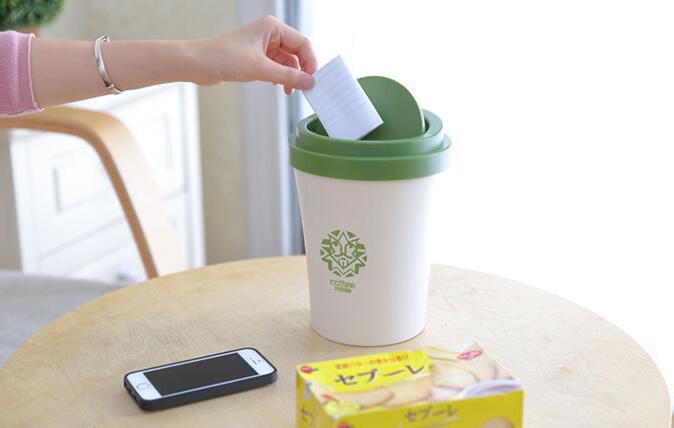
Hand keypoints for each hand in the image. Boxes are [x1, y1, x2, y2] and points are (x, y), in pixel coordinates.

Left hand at [189, 15, 317, 93]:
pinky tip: (280, 88)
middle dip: (301, 71)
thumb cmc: (225, 58)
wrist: (198, 64)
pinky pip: (277, 68)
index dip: (310, 62)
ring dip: (291, 77)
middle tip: (305, 88)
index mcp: (272, 28)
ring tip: (290, 91)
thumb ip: (288, 77)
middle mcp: (270, 34)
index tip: (313, 80)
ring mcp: (263, 46)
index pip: (302, 43)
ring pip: (287, 62)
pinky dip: (281, 78)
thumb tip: (309, 83)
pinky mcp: (256, 58)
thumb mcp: (260, 69)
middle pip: (297, 53)